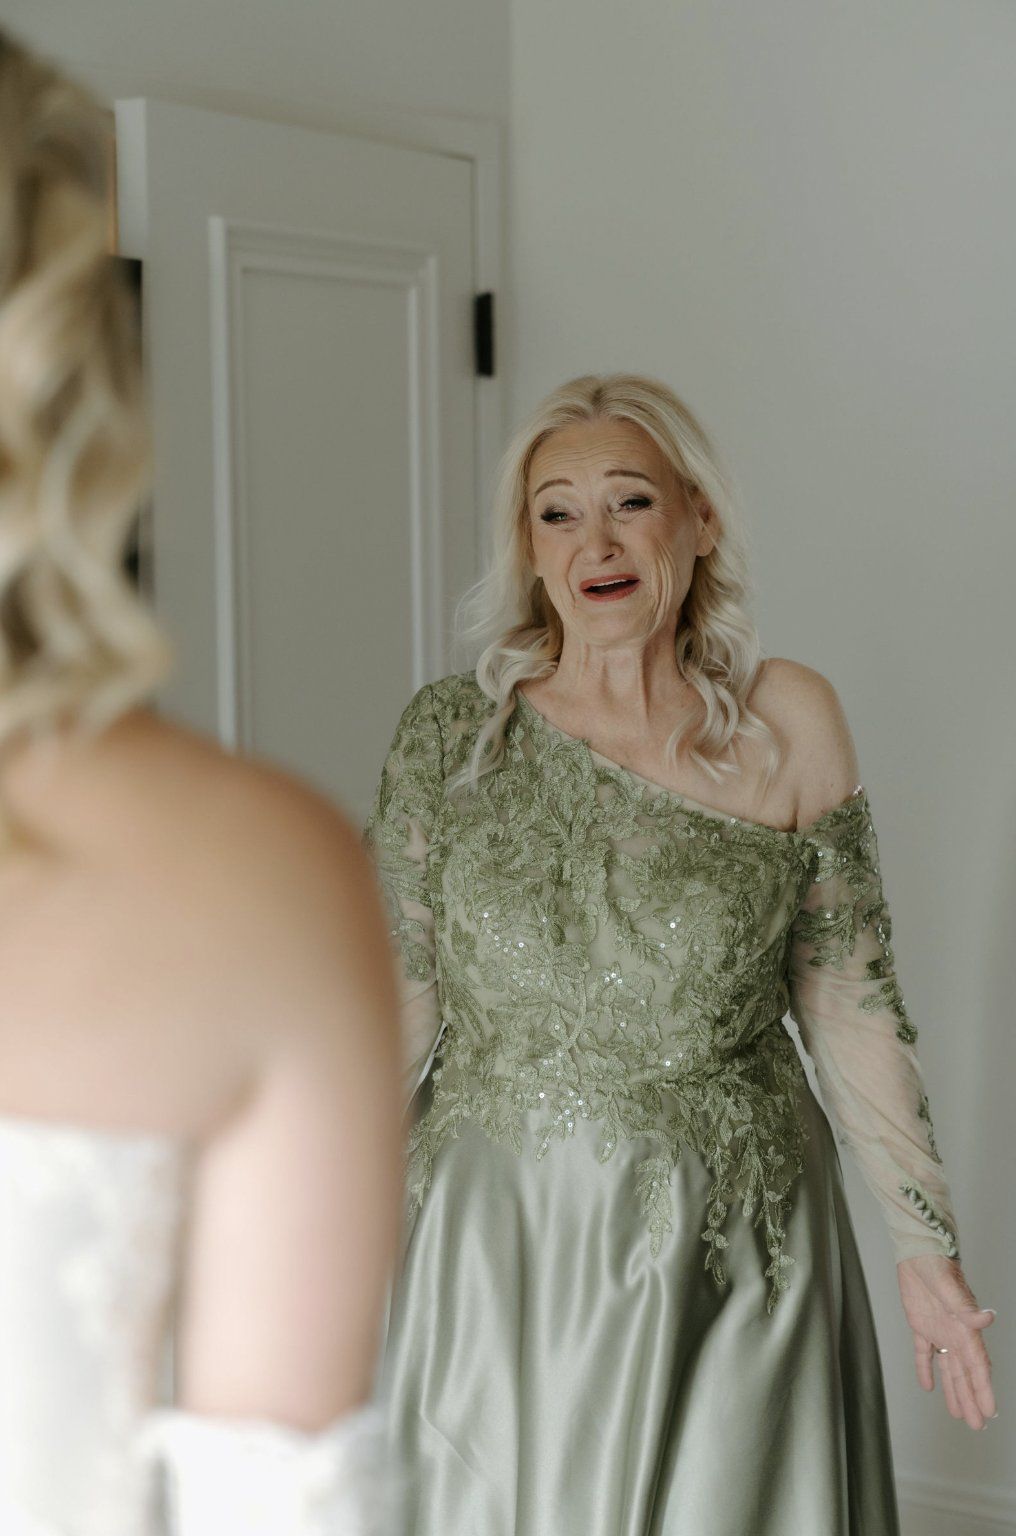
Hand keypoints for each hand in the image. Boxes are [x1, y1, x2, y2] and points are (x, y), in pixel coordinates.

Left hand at [897, 1254, 996, 1428]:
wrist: (918, 1249)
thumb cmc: (937, 1265)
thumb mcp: (951, 1287)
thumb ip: (968, 1307)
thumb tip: (988, 1319)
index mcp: (965, 1328)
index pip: (977, 1366)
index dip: (983, 1389)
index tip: (990, 1411)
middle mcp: (955, 1333)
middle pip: (965, 1373)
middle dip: (972, 1399)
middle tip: (978, 1425)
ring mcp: (938, 1330)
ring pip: (948, 1368)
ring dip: (954, 1390)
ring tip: (960, 1414)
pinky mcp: (920, 1324)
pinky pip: (923, 1352)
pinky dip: (925, 1368)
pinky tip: (928, 1386)